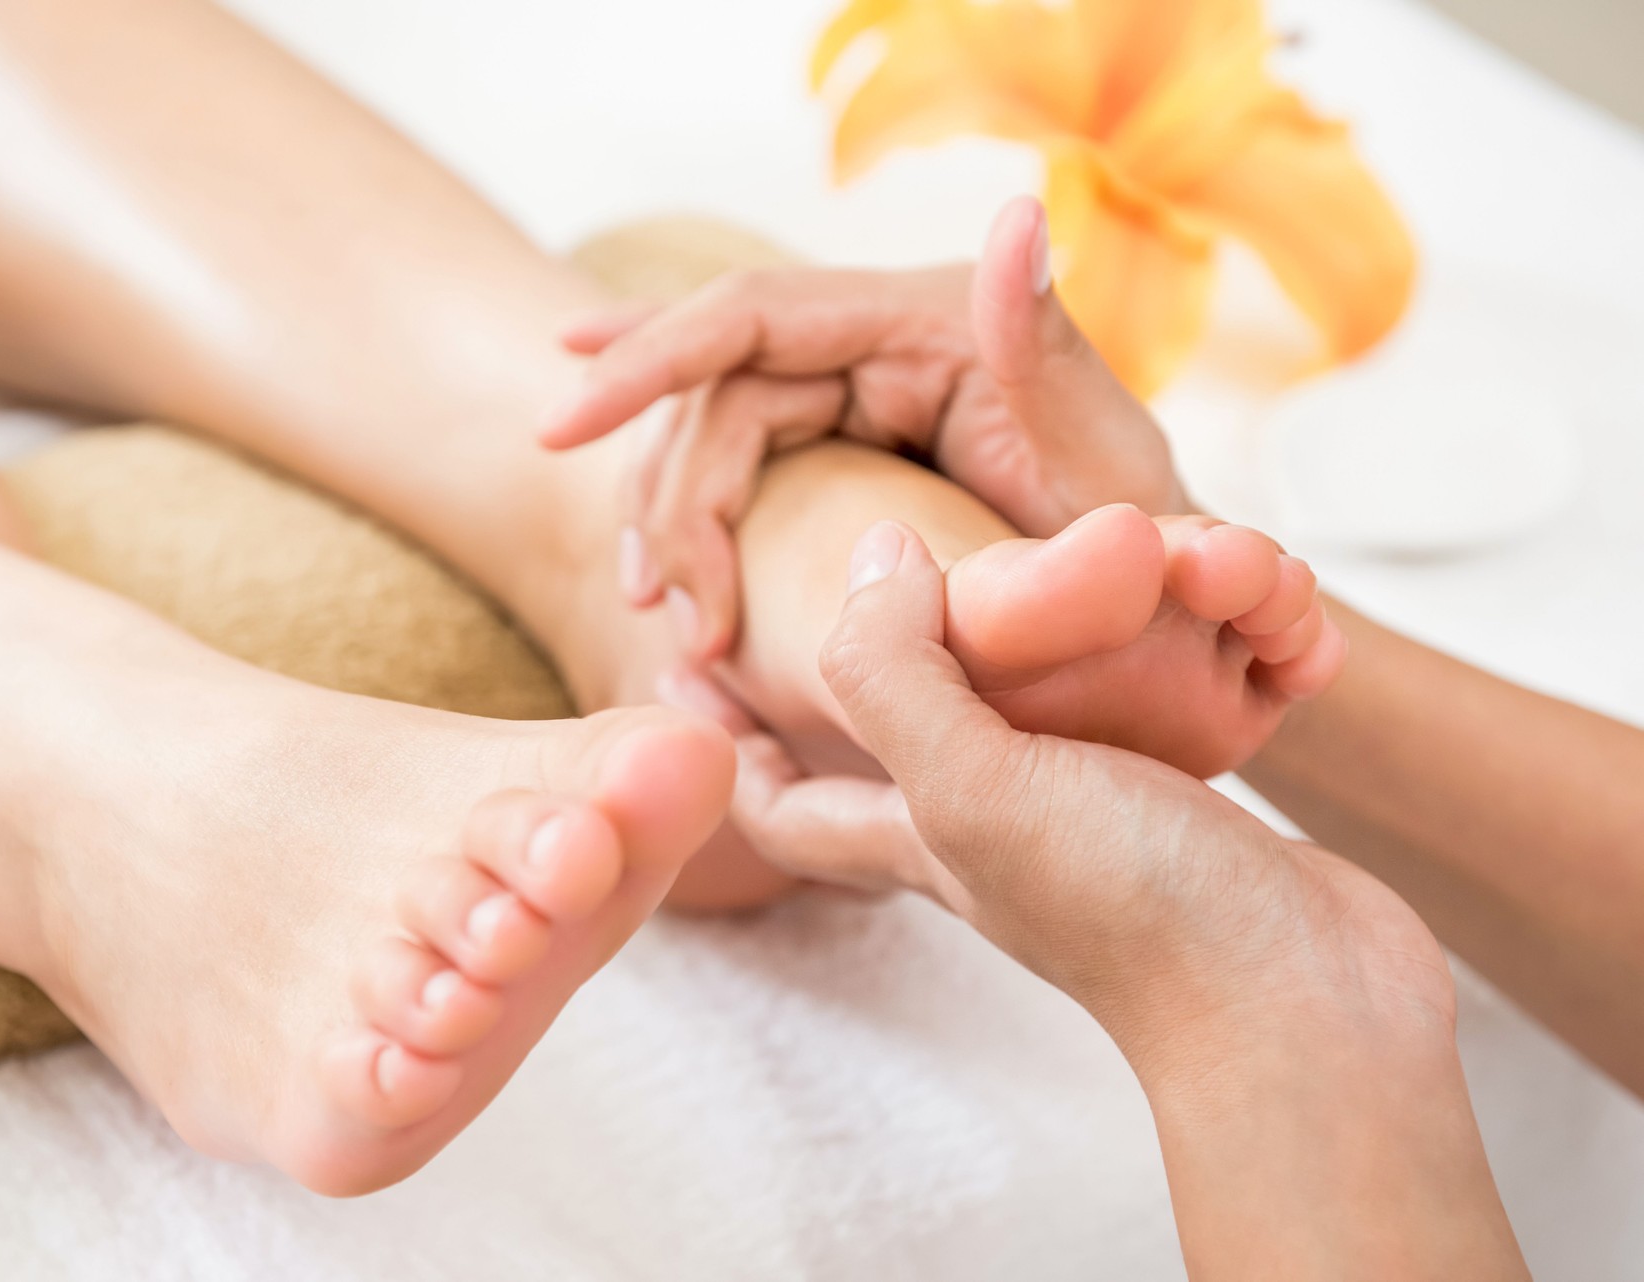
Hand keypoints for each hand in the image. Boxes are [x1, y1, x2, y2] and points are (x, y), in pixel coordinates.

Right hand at [543, 197, 1185, 659]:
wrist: (1160, 615)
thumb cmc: (1144, 548)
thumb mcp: (1104, 468)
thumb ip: (1047, 348)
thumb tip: (1017, 215)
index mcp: (928, 322)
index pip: (753, 317)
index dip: (648, 358)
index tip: (563, 418)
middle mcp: (880, 342)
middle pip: (713, 391)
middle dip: (669, 495)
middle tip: (663, 607)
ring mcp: (857, 391)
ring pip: (711, 438)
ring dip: (672, 525)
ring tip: (667, 619)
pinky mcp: (844, 445)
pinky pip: (738, 470)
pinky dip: (694, 528)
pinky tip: (666, 584)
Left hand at [665, 521, 1523, 1278]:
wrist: (1308, 1012)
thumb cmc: (1129, 910)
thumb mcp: (973, 788)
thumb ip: (895, 672)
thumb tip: (872, 556)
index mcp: (923, 830)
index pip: (787, 803)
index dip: (730, 741)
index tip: (689, 665)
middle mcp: (1002, 822)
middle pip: (942, 705)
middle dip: (955, 616)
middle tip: (954, 533)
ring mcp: (1104, 813)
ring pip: (1098, 675)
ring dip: (1152, 601)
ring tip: (1213, 551)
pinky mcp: (1200, 804)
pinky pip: (1206, 690)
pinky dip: (1243, 639)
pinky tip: (1275, 612)